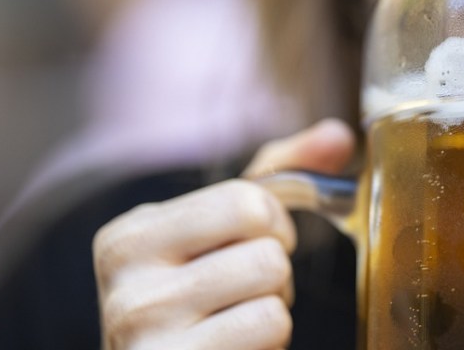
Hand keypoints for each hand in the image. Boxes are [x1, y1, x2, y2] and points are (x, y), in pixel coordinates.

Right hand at [92, 118, 354, 349]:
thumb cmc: (204, 306)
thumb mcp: (223, 235)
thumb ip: (279, 177)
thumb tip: (339, 134)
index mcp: (128, 236)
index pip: (244, 199)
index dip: (272, 224)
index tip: (249, 247)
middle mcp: (125, 283)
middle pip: (265, 243)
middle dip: (276, 265)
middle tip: (247, 291)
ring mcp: (144, 333)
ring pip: (272, 283)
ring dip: (277, 304)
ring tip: (239, 322)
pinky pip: (269, 324)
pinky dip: (271, 339)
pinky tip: (236, 347)